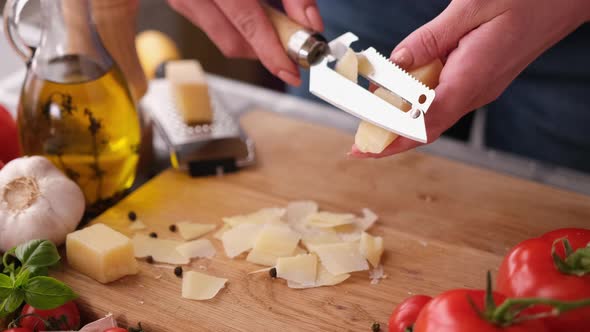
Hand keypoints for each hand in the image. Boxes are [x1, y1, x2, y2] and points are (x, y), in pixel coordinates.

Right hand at [167, 0, 323, 85]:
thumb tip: (311, 24)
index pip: (248, 23)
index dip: (271, 51)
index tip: (291, 71)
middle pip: (235, 44)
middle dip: (266, 52)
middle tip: (293, 49)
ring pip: (226, 40)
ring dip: (253, 41)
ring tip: (274, 24)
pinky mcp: (182, 4)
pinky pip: (216, 29)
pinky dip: (239, 29)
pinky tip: (252, 14)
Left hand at [351, 0, 589, 157]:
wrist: (566, 0)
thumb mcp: (472, 7)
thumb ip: (430, 38)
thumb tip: (398, 61)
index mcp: (473, 78)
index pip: (427, 121)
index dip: (393, 138)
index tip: (367, 148)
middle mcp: (476, 91)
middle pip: (427, 127)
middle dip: (392, 140)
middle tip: (361, 146)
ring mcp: (479, 88)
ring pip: (434, 114)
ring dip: (403, 122)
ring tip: (372, 121)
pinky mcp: (480, 80)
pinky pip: (443, 98)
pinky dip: (418, 103)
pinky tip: (401, 96)